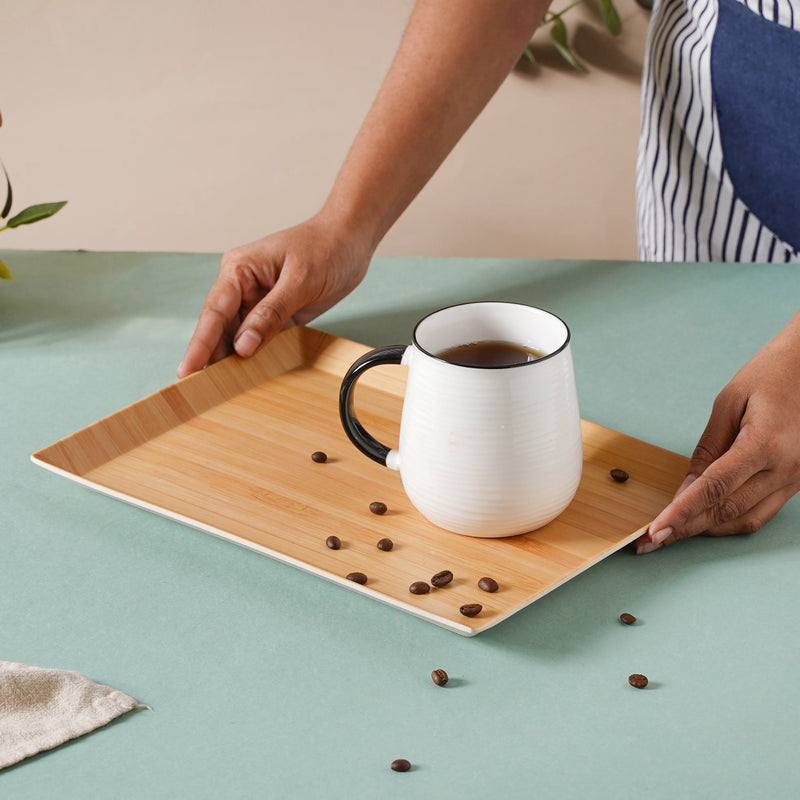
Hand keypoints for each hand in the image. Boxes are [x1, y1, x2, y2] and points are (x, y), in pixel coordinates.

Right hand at [177, 215, 371, 376]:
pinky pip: (260, 339)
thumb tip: (243, 345)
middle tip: (199, 391)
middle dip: (210, 358)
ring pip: (238, 338)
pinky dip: (254, 357)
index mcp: (239, 270)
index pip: (214, 312)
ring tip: (219, 391)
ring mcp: (259, 302)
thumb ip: (271, 313)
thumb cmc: (326, 247)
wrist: (351, 238)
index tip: (188, 370)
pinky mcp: (276, 314)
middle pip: (220, 329)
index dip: (200, 344)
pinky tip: (247, 377)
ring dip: (231, 362)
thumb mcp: (300, 281)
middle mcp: (242, 286)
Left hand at [636, 314, 799, 553]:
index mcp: (765, 444)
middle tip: (649, 542)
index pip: (714, 489)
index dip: (681, 513)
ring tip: (670, 534)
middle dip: (685, 528)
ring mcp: (797, 479)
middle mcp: (786, 469)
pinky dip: (729, 521)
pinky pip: (761, 512)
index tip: (655, 531)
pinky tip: (703, 521)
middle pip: (726, 510)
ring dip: (705, 530)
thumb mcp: (729, 402)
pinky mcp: (798, 482)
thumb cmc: (772, 372)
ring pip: (744, 519)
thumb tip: (686, 488)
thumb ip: (707, 448)